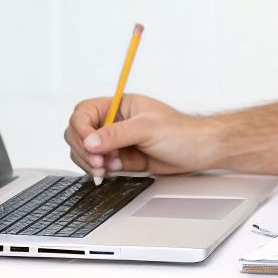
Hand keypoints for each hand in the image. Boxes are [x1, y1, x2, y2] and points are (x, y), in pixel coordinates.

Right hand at [64, 93, 211, 178]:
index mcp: (118, 106)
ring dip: (90, 161)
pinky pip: (98, 164)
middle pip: (79, 132)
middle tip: (98, 162)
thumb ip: (117, 134)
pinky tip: (112, 171)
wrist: (199, 151)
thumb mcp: (147, 128)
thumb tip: (91, 141)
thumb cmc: (181, 132)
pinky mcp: (120, 158)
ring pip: (85, 151)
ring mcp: (115, 141)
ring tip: (107, 168)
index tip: (90, 145)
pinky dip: (100, 170)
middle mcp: (113, 122)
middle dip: (84, 149)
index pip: (84, 112)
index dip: (81, 129)